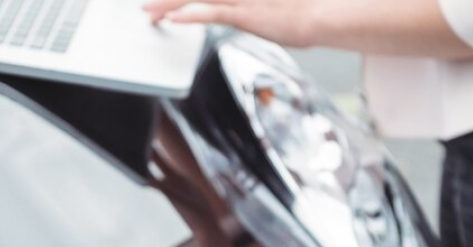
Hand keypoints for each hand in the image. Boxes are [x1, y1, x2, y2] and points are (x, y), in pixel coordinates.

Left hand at [142, 0, 319, 47]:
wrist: (325, 14)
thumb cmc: (305, 10)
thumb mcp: (272, 5)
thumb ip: (250, 7)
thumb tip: (246, 11)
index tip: (169, 3)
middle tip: (147, 5)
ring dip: (170, 4)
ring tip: (149, 12)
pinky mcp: (247, 13)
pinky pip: (214, 12)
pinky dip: (192, 15)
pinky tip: (175, 18)